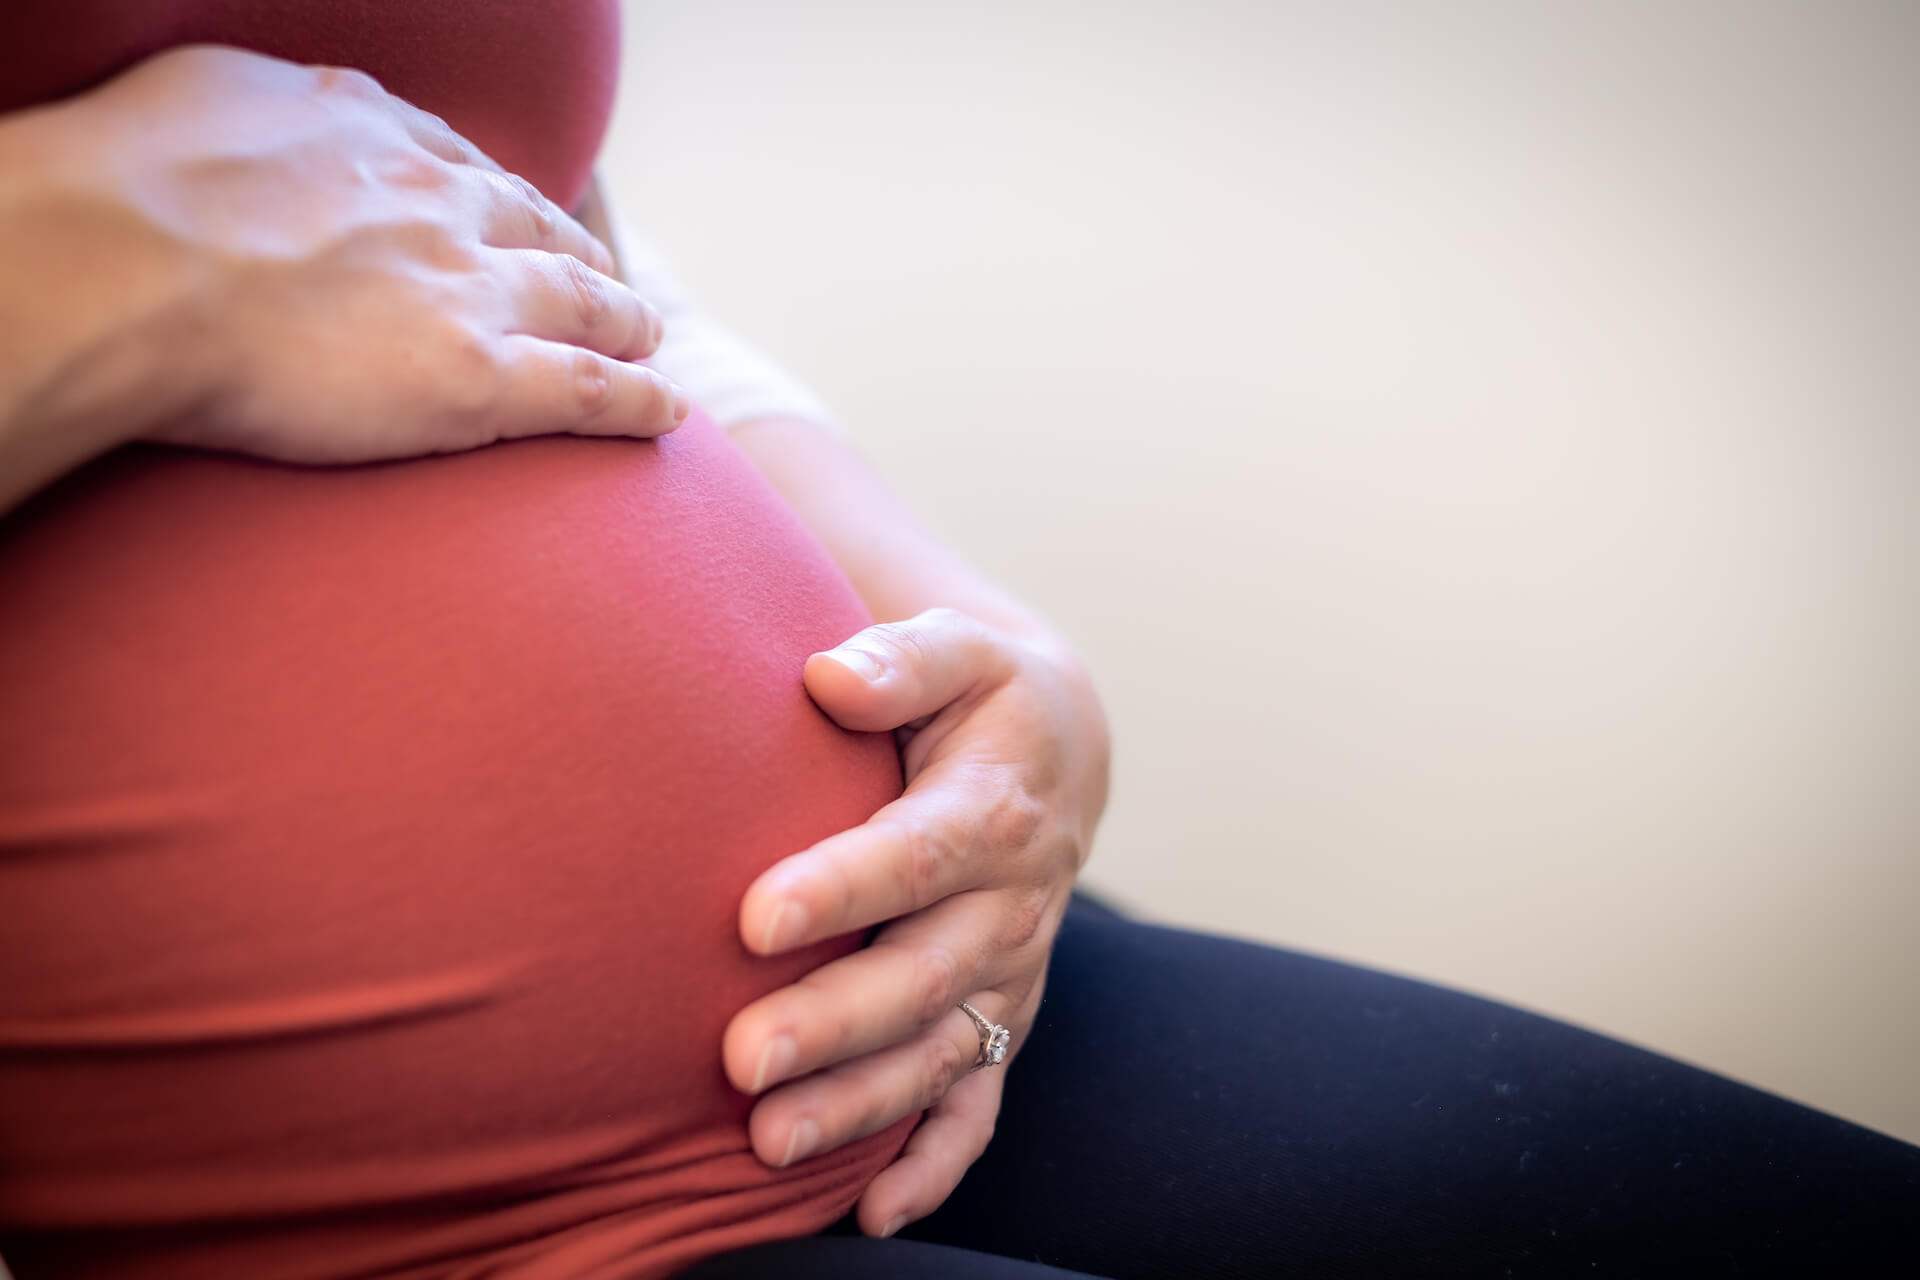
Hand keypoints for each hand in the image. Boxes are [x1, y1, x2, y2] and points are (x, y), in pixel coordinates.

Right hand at [24, 45, 684, 465]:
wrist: (128, 267)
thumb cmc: (130, 188)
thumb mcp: (207, 101)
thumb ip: (266, 119)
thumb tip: (275, 135)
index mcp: (375, 139)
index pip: (468, 170)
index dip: (505, 202)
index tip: (519, 220)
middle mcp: (443, 207)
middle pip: (540, 232)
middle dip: (580, 258)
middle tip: (604, 284)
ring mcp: (471, 292)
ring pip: (583, 306)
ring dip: (626, 322)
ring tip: (648, 340)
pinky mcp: (479, 378)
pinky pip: (585, 390)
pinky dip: (638, 400)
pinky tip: (669, 410)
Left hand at [722, 607, 1110, 1235]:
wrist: (1058, 753)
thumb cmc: (980, 698)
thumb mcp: (960, 651)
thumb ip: (901, 659)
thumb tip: (827, 675)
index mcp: (998, 808)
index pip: (919, 855)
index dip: (843, 888)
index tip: (754, 918)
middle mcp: (1013, 903)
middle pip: (926, 974)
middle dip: (836, 1023)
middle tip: (741, 1060)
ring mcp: (1011, 972)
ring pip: (942, 1052)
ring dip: (861, 1104)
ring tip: (767, 1142)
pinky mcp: (1001, 1018)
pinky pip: (980, 1105)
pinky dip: (936, 1164)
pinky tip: (871, 1213)